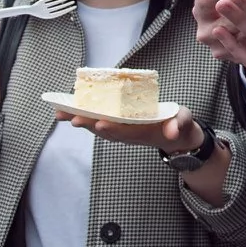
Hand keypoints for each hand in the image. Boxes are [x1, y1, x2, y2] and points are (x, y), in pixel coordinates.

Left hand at [64, 105, 204, 152]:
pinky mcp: (118, 124)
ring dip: (79, 120)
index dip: (113, 128)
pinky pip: (98, 120)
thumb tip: (173, 129)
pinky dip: (83, 115)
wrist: (177, 137)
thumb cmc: (180, 127)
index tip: (100, 123)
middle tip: (69, 118)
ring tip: (60, 113)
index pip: (126, 132)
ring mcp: (122, 130)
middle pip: (105, 130)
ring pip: (97, 126)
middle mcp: (128, 134)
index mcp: (144, 133)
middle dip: (87, 124)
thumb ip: (181, 124)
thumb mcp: (184, 124)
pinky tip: (69, 109)